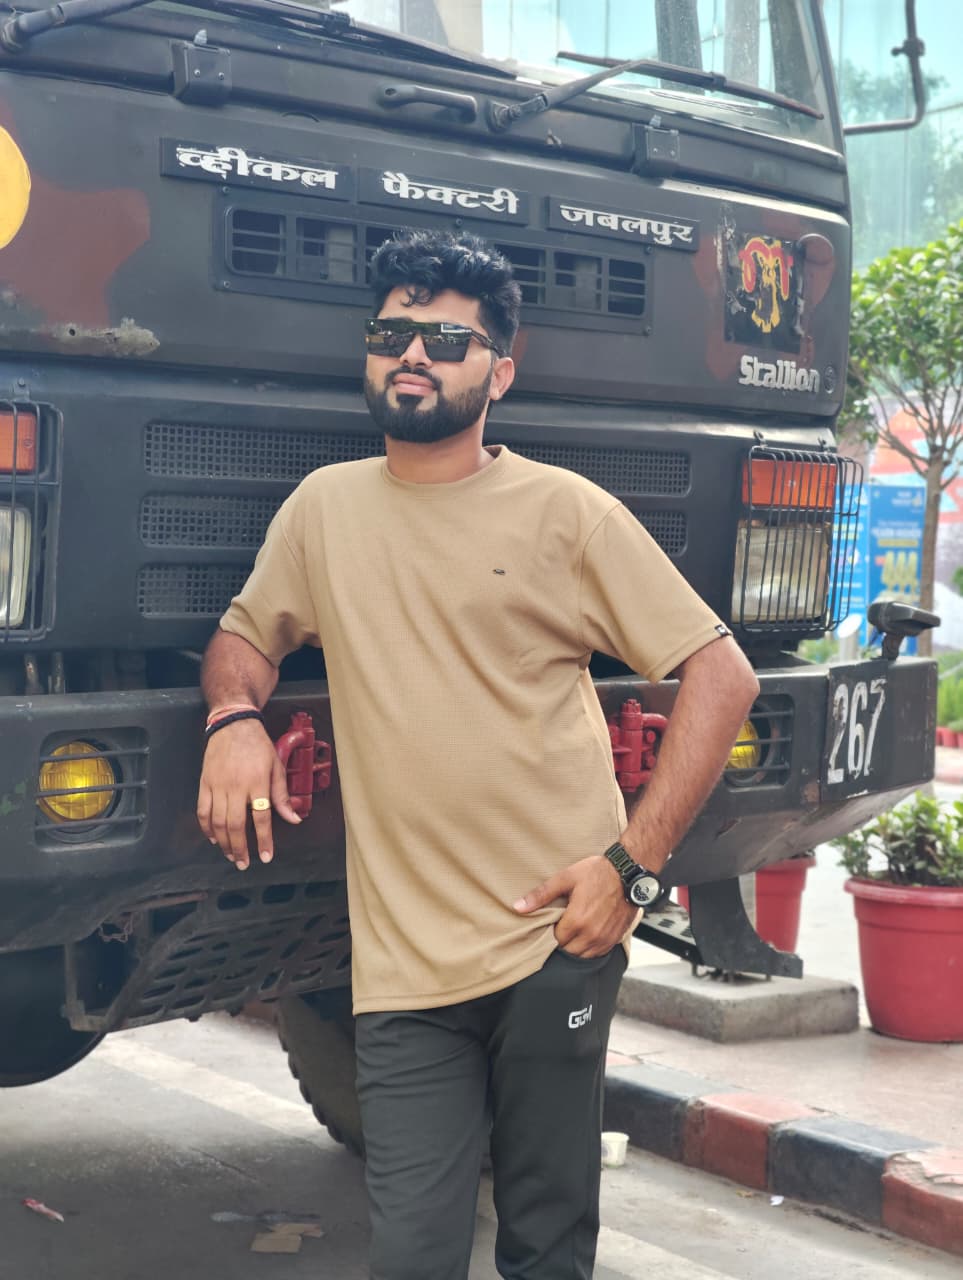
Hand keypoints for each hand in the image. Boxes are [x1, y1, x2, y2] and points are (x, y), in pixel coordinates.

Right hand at [197, 719, 300, 870]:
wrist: (233, 724)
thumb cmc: (257, 745)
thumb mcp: (276, 767)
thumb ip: (282, 796)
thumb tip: (294, 818)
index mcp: (257, 782)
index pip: (261, 818)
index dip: (264, 840)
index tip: (265, 856)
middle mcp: (236, 786)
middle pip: (236, 825)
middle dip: (240, 848)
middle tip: (244, 863)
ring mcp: (217, 785)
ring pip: (217, 822)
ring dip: (224, 842)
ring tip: (231, 855)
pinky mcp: (205, 783)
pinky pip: (203, 811)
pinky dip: (206, 828)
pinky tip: (214, 838)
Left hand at [513, 855, 638, 957]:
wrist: (628, 873)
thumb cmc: (598, 872)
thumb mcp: (566, 878)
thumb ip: (541, 895)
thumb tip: (518, 907)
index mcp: (576, 921)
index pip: (555, 941)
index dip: (551, 934)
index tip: (552, 924)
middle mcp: (591, 934)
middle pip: (568, 952)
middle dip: (562, 942)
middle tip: (562, 927)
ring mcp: (604, 939)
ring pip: (583, 956)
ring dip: (576, 947)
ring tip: (574, 932)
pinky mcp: (615, 939)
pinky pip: (598, 954)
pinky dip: (590, 948)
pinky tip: (587, 935)